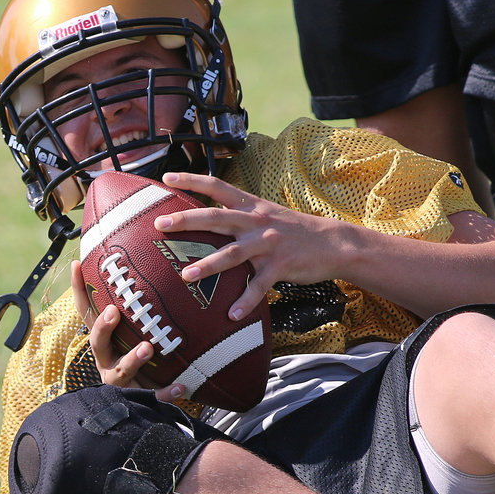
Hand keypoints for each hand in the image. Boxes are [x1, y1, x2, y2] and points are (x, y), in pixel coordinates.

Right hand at [71, 259, 186, 401]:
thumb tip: (153, 268)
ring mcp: (121, 382)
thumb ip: (138, 311)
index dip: (79, 291)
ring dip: (133, 358)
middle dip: (103, 327)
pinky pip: (152, 396)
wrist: (143, 405)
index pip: (87, 314)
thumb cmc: (141, 360)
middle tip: (113, 311)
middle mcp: (107, 360)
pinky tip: (181, 386)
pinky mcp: (139, 399)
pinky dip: (165, 392)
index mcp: (104, 343)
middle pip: (98, 343)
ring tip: (147, 347)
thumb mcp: (135, 335)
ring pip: (121, 371)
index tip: (77, 265)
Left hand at [158, 171, 337, 321]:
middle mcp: (257, 222)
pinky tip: (231, 315)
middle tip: (161, 225)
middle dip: (187, 221)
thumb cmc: (295, 231)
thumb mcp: (268, 214)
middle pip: (217, 218)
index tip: (167, 178)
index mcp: (252, 206)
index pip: (218, 186)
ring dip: (208, 265)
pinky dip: (245, 302)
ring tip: (185, 276)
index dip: (192, 180)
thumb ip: (241, 215)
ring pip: (233, 254)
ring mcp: (269, 244)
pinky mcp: (281, 266)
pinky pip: (259, 286)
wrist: (334, 243)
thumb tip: (211, 217)